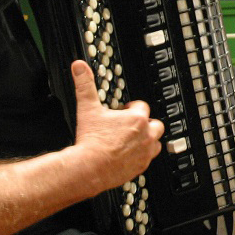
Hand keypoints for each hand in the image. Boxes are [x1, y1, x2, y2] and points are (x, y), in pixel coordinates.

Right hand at [70, 60, 164, 192]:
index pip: (143, 106)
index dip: (133, 107)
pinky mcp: (141, 167)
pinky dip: (142, 156)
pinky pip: (148, 160)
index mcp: (137, 119)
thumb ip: (85, 85)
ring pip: (155, 143)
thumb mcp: (87, 108)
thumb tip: (79, 66)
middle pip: (155, 124)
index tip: (124, 110)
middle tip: (130, 125)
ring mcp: (145, 152)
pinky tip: (129, 155)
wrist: (89, 168)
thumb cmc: (91, 141)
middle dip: (145, 123)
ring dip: (147, 140)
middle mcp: (146, 135)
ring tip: (132, 140)